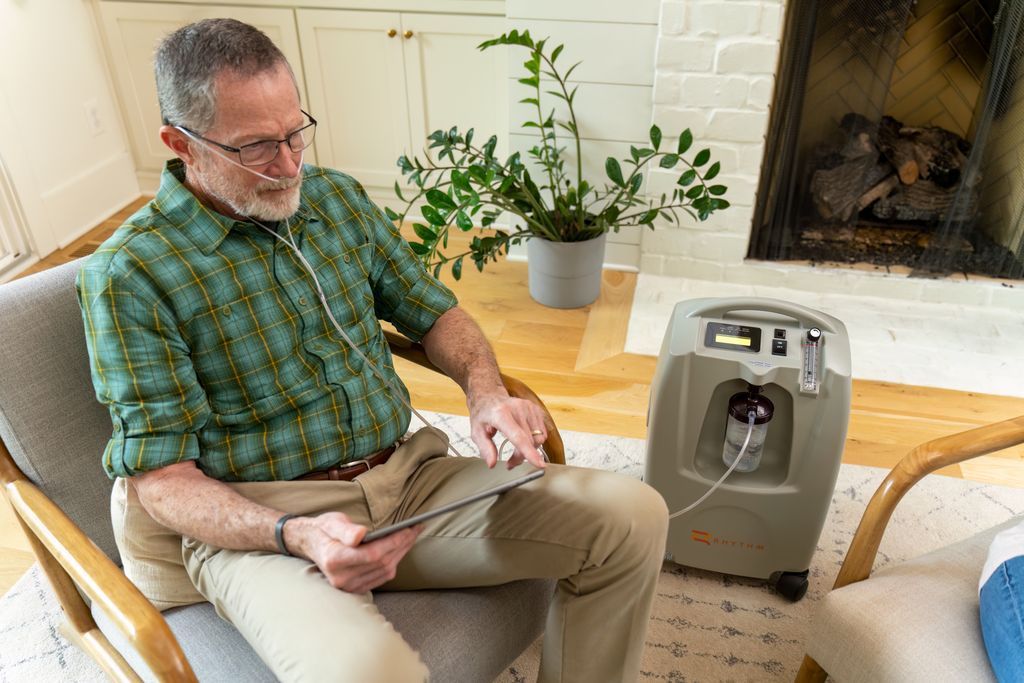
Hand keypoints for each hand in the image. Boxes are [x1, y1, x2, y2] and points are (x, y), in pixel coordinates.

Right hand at [286, 512, 421, 592]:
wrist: (312, 544)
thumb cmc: (324, 530)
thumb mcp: (332, 523)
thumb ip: (345, 530)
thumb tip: (361, 534)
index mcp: (334, 559)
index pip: (372, 554)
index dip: (393, 542)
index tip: (408, 529)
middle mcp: (341, 578)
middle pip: (381, 563)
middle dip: (402, 545)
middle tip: (416, 529)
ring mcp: (348, 586)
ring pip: (385, 571)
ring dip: (401, 553)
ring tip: (412, 536)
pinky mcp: (355, 589)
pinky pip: (382, 577)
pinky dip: (394, 562)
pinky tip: (401, 548)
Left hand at [467, 390, 547, 468]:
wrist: (490, 395)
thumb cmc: (483, 413)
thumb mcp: (477, 432)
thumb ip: (485, 448)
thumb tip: (492, 464)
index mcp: (501, 414)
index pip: (518, 436)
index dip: (529, 452)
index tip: (539, 464)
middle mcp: (518, 408)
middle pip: (530, 441)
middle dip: (521, 457)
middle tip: (510, 463)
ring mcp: (529, 407)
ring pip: (539, 439)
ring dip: (530, 450)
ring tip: (516, 450)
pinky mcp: (536, 409)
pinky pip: (542, 433)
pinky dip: (534, 441)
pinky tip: (523, 439)